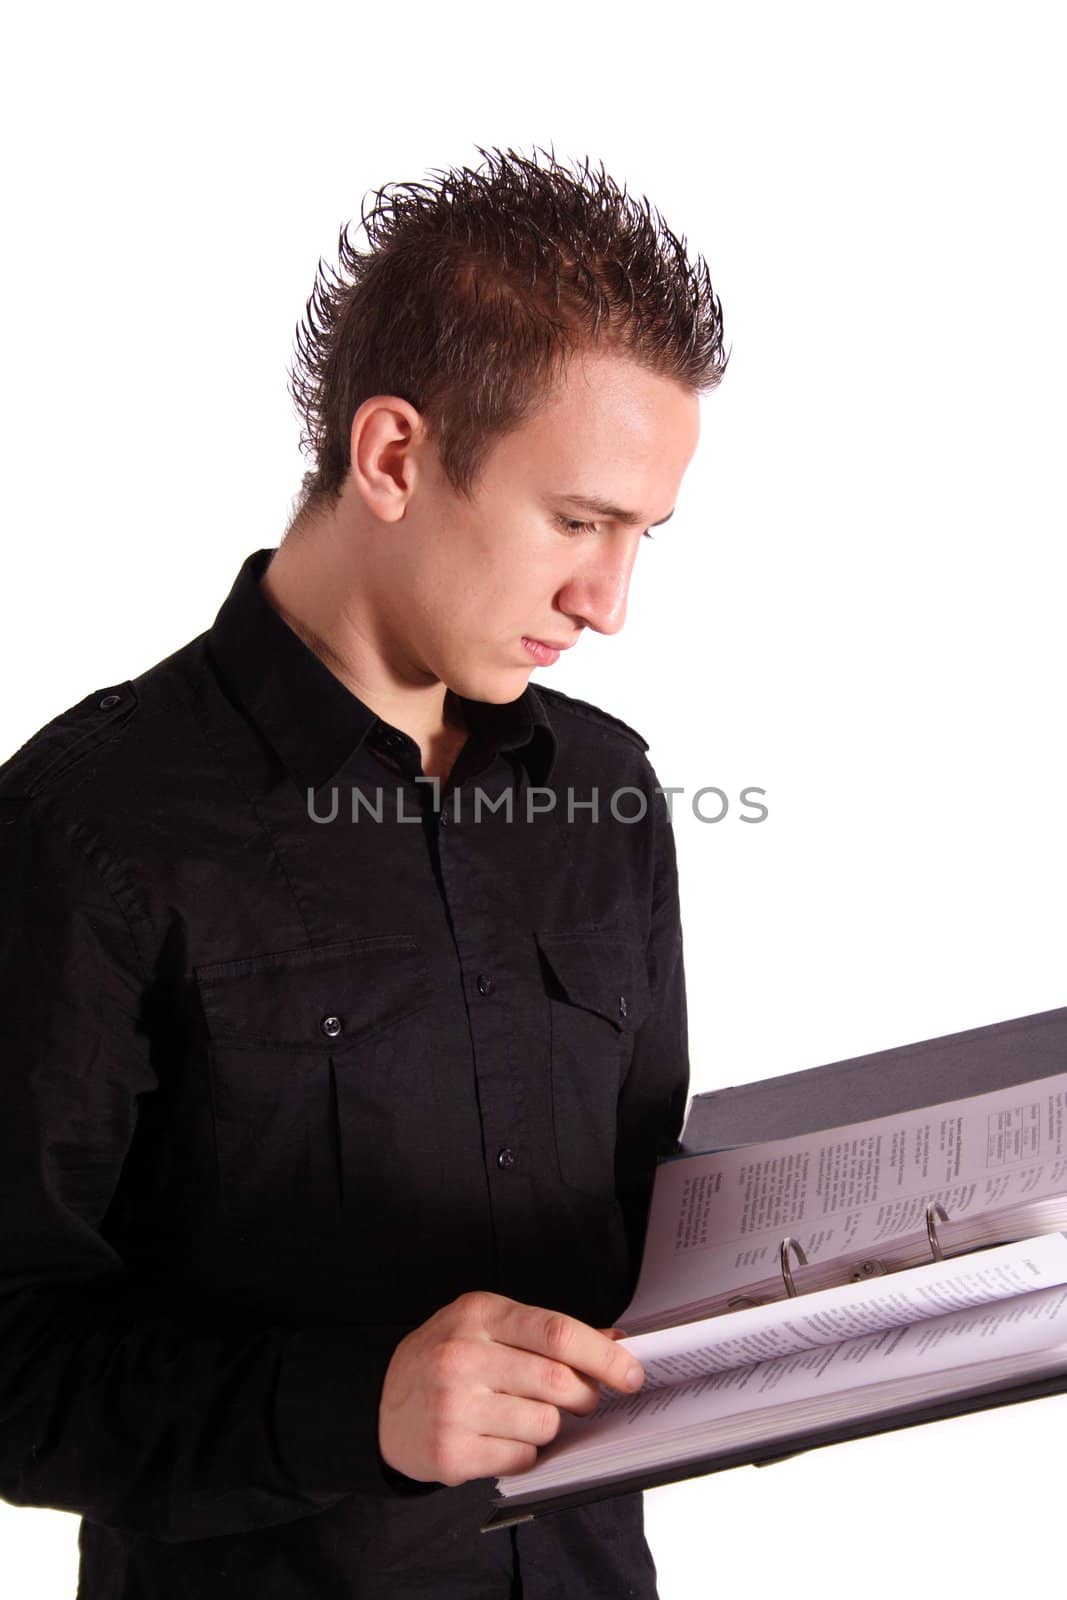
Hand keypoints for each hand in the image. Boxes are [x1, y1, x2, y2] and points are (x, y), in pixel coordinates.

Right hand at [378, 1291, 644, 1485]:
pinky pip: (521, 1458)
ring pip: (544, 1424)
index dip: (603, 1355)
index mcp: (479, 1313)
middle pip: (557, 1381)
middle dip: (585, 1396)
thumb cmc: (447, 1357)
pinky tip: (502, 1437)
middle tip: (584, 1400)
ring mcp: (454, 1406)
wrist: (380, 1402)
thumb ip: (546, 1332)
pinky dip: (525, 1451)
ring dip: (551, 1426)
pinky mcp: (450, 1452)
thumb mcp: (488, 1325)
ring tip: (526, 1416)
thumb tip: (616, 1341)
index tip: (631, 1372)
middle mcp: (463, 1355)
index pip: (556, 1332)